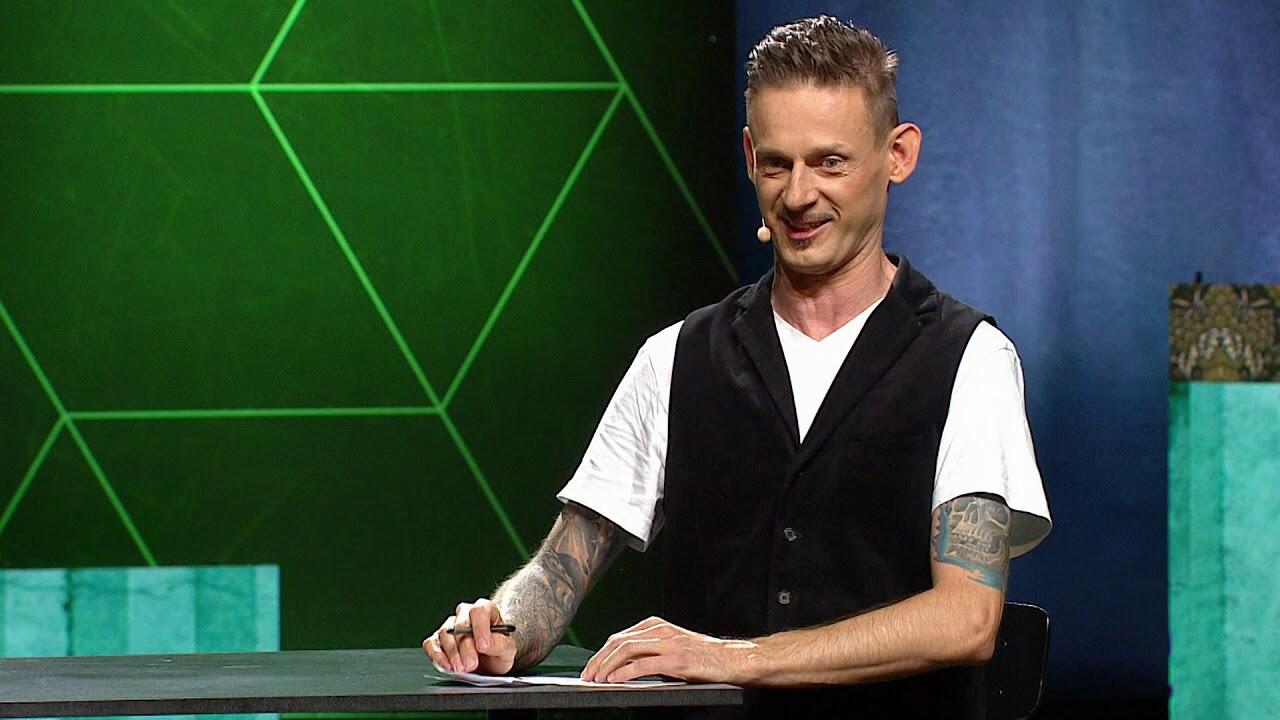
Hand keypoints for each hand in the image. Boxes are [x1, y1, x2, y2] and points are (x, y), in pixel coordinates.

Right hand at [422, 598, 516, 674]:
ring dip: (453, 654)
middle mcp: (465, 614)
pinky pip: (430, 644)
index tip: (482, 646)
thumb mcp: (507, 649)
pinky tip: (447, 666)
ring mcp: (449, 626)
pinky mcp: (437, 641)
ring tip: (462, 668)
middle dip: (465, 647)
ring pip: (444, 633)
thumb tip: (484, 644)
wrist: (490, 663)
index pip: (478, 611)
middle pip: (459, 624)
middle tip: (471, 664)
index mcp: (485, 610)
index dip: (480, 629)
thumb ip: (499, 644)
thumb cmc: (498, 650)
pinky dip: (437, 656)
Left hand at [580, 616, 757, 682]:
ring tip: (596, 680)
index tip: (589, 668)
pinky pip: (644, 664)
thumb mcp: (670, 647)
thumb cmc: (701, 656)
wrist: (731, 659)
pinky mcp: (677, 659)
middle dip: (598, 660)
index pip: (619, 637)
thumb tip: (619, 667)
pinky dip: (625, 673)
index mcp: (656, 625)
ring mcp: (668, 643)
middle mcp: (660, 631)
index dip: (600, 653)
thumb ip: (648, 651)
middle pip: (619, 642)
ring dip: (607, 666)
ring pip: (627, 650)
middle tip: (587, 676)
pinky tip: (614, 681)